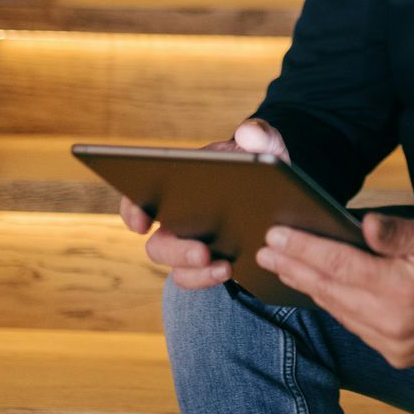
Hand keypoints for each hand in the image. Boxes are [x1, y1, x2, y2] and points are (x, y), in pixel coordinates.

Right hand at [117, 119, 289, 289]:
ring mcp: (194, 246)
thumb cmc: (260, 164)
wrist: (281, 192)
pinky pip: (201, 278)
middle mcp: (178, 222)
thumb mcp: (264, 145)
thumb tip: (248, 134)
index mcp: (178, 186)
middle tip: (202, 251)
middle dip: (177, 251)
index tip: (141, 222)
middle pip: (159, 245)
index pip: (140, 200)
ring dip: (197, 271)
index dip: (133, 210)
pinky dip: (212, 278)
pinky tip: (233, 269)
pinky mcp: (213, 264)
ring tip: (225, 267)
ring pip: (179, 269)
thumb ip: (259, 135)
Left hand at [258, 212, 413, 368]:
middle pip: (330, 292)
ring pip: (339, 312)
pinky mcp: (397, 354)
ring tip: (283, 265)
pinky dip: (334, 304)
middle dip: (295, 268)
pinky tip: (319, 288)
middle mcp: (394, 324)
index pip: (340, 267)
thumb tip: (363, 225)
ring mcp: (394, 344)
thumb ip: (401, 232)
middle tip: (264, 250)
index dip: (304, 250)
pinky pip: (354, 326)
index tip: (276, 236)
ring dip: (309, 287)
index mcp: (404, 291)